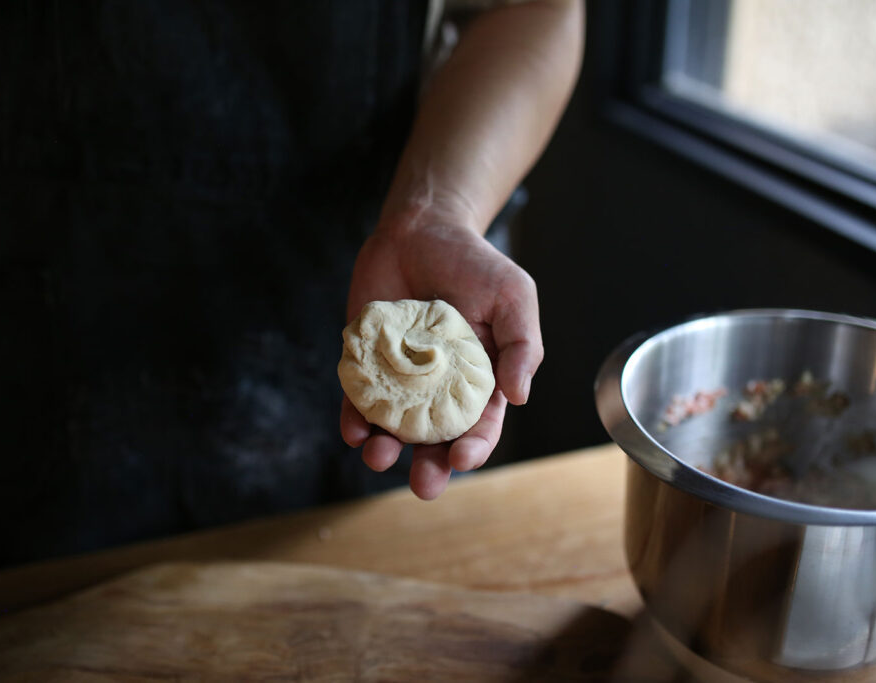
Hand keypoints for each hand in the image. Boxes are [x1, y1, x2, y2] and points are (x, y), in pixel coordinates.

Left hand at [340, 214, 542, 499]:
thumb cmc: (474, 263)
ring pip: (392, 429)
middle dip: (430, 468)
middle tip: (424, 484)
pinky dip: (353, 420)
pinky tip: (353, 430)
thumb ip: (522, 345)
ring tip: (379, 456)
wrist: (421, 228)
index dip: (474, 447)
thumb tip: (519, 397)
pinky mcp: (365, 365)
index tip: (463, 458)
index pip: (480, 426)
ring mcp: (399, 380)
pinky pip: (356, 401)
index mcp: (480, 381)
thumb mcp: (514, 297)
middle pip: (435, 440)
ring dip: (385, 450)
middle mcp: (438, 389)